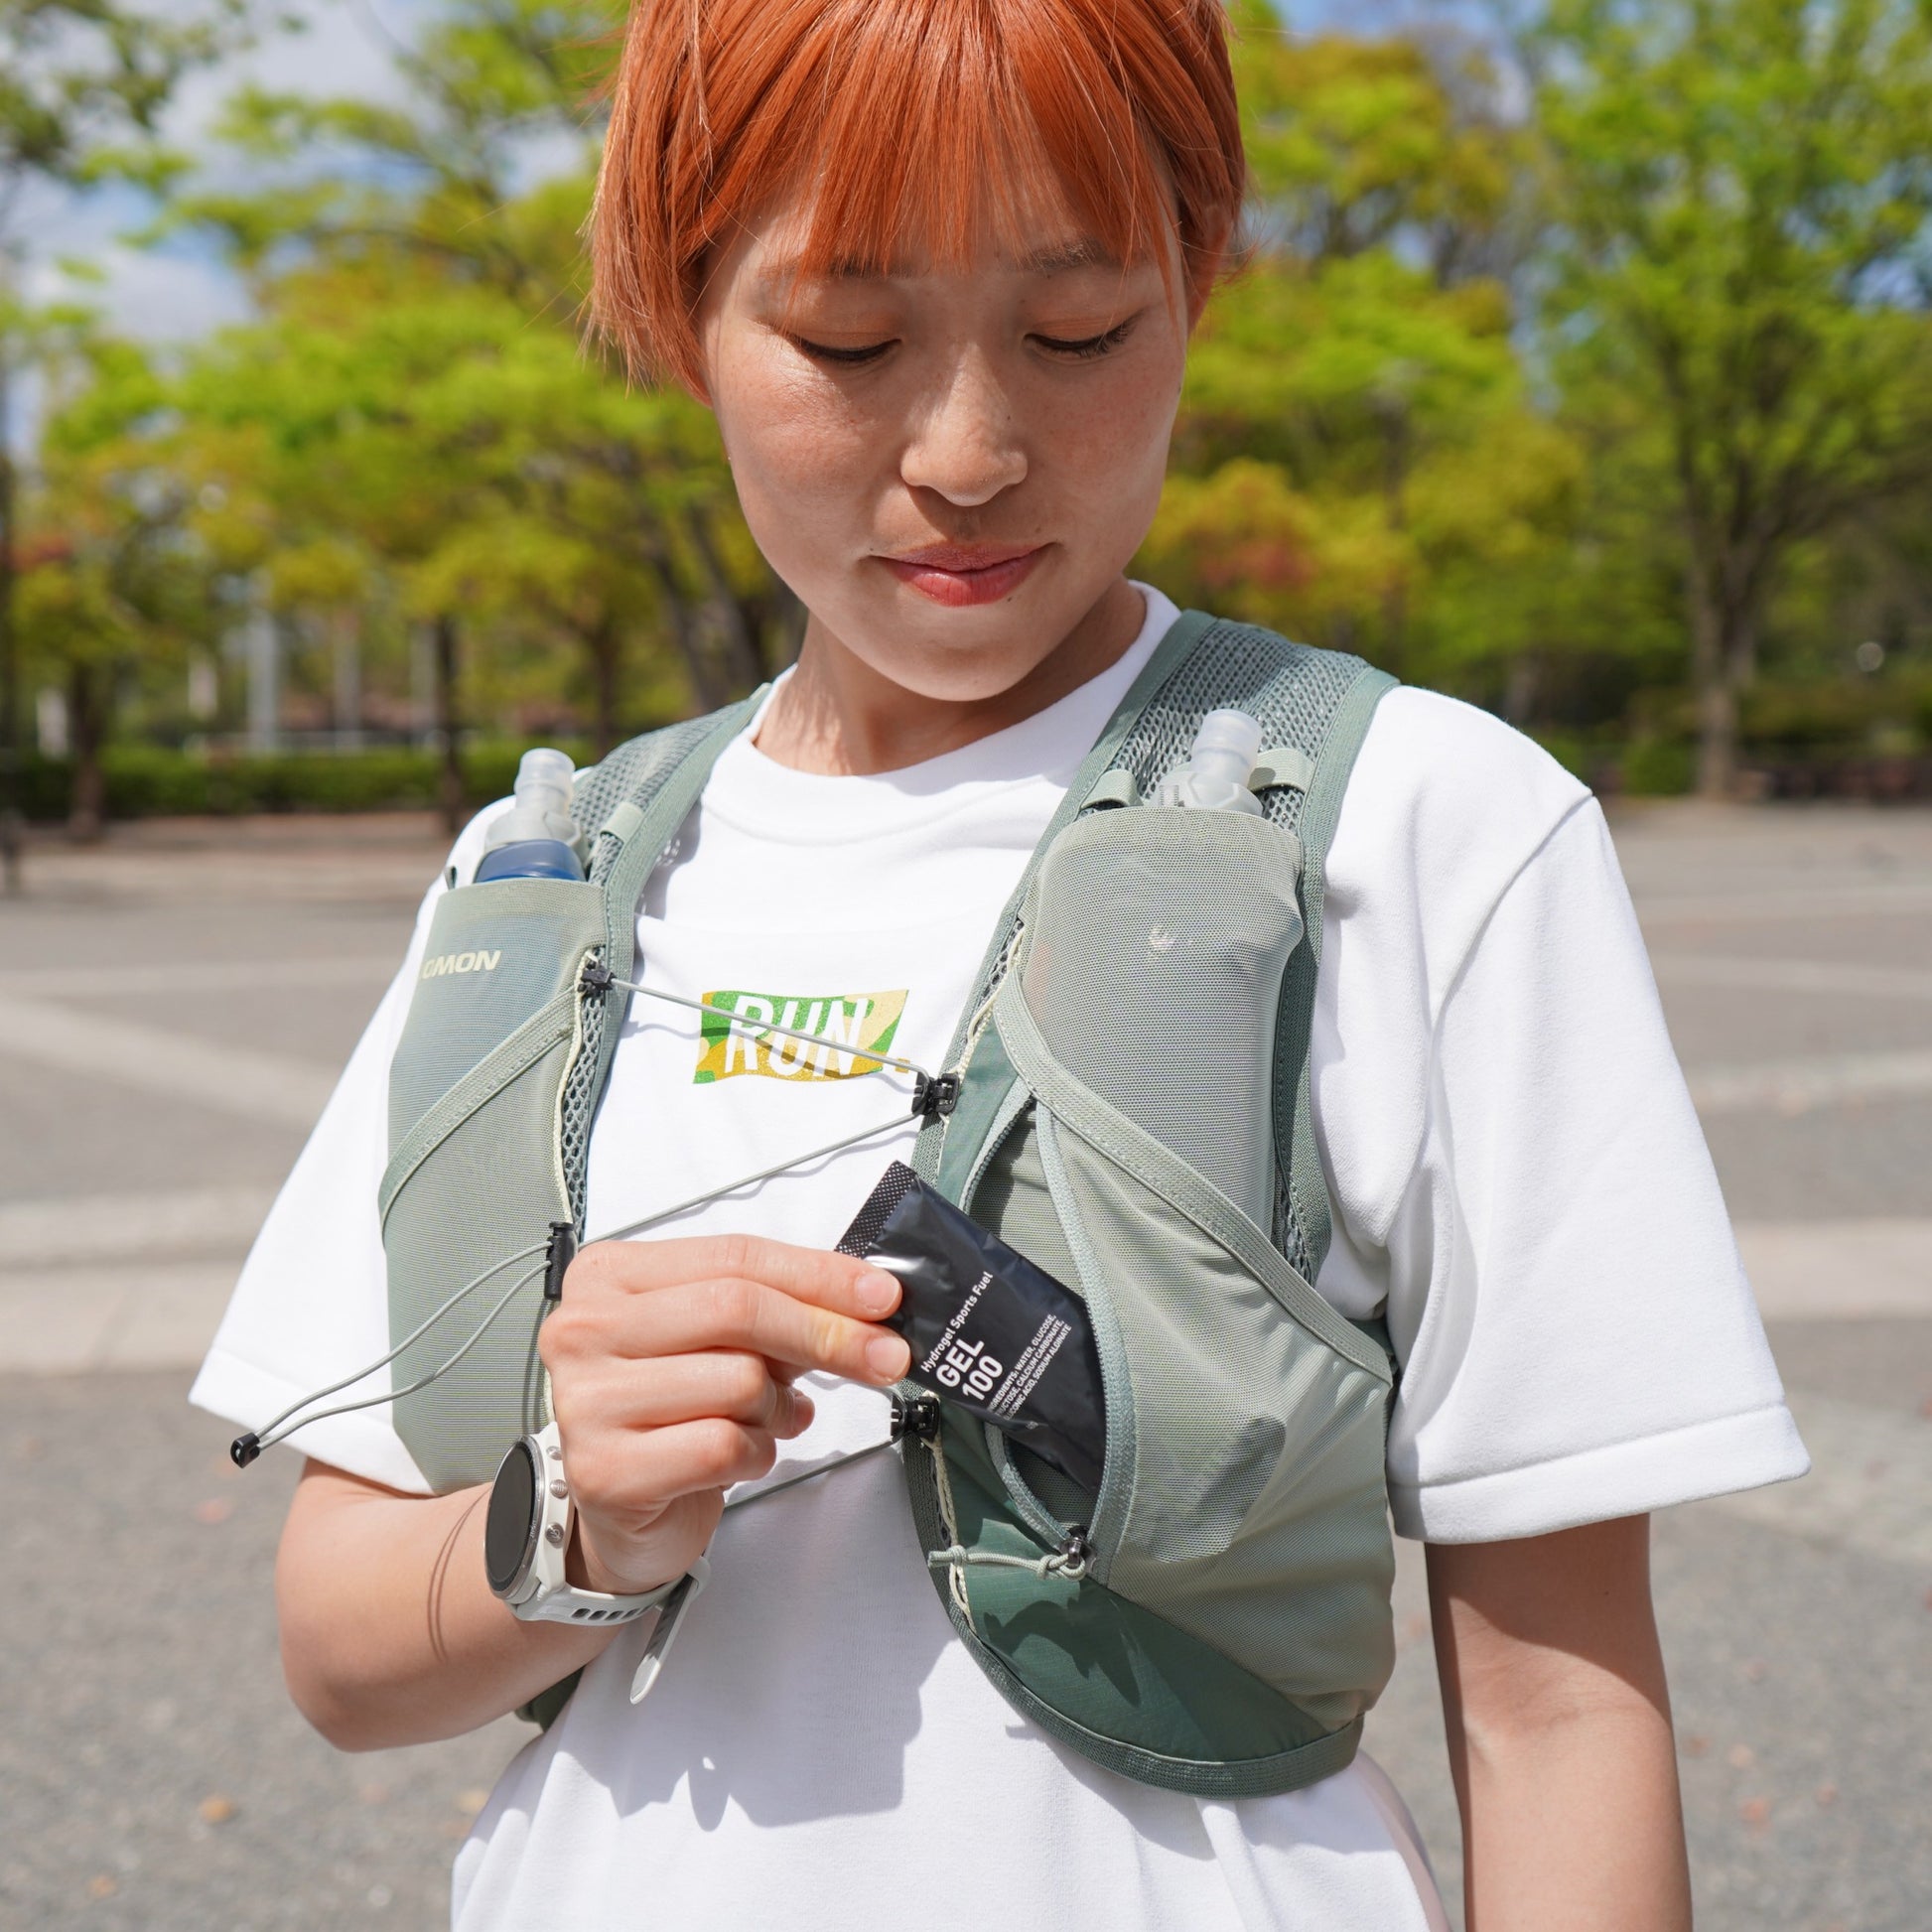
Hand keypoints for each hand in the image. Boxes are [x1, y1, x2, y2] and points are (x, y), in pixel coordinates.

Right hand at [537, 1234, 909, 1595]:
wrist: (617, 1509)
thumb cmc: (669, 1411)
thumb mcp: (720, 1341)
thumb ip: (780, 1311)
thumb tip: (867, 1302)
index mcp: (610, 1275)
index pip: (735, 1256)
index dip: (819, 1275)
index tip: (880, 1296)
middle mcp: (584, 1328)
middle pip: (739, 1308)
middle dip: (828, 1333)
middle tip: (882, 1356)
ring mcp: (586, 1400)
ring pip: (738, 1379)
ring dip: (778, 1408)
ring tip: (765, 1420)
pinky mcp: (604, 1470)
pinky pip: (722, 1445)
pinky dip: (755, 1453)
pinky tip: (741, 1455)